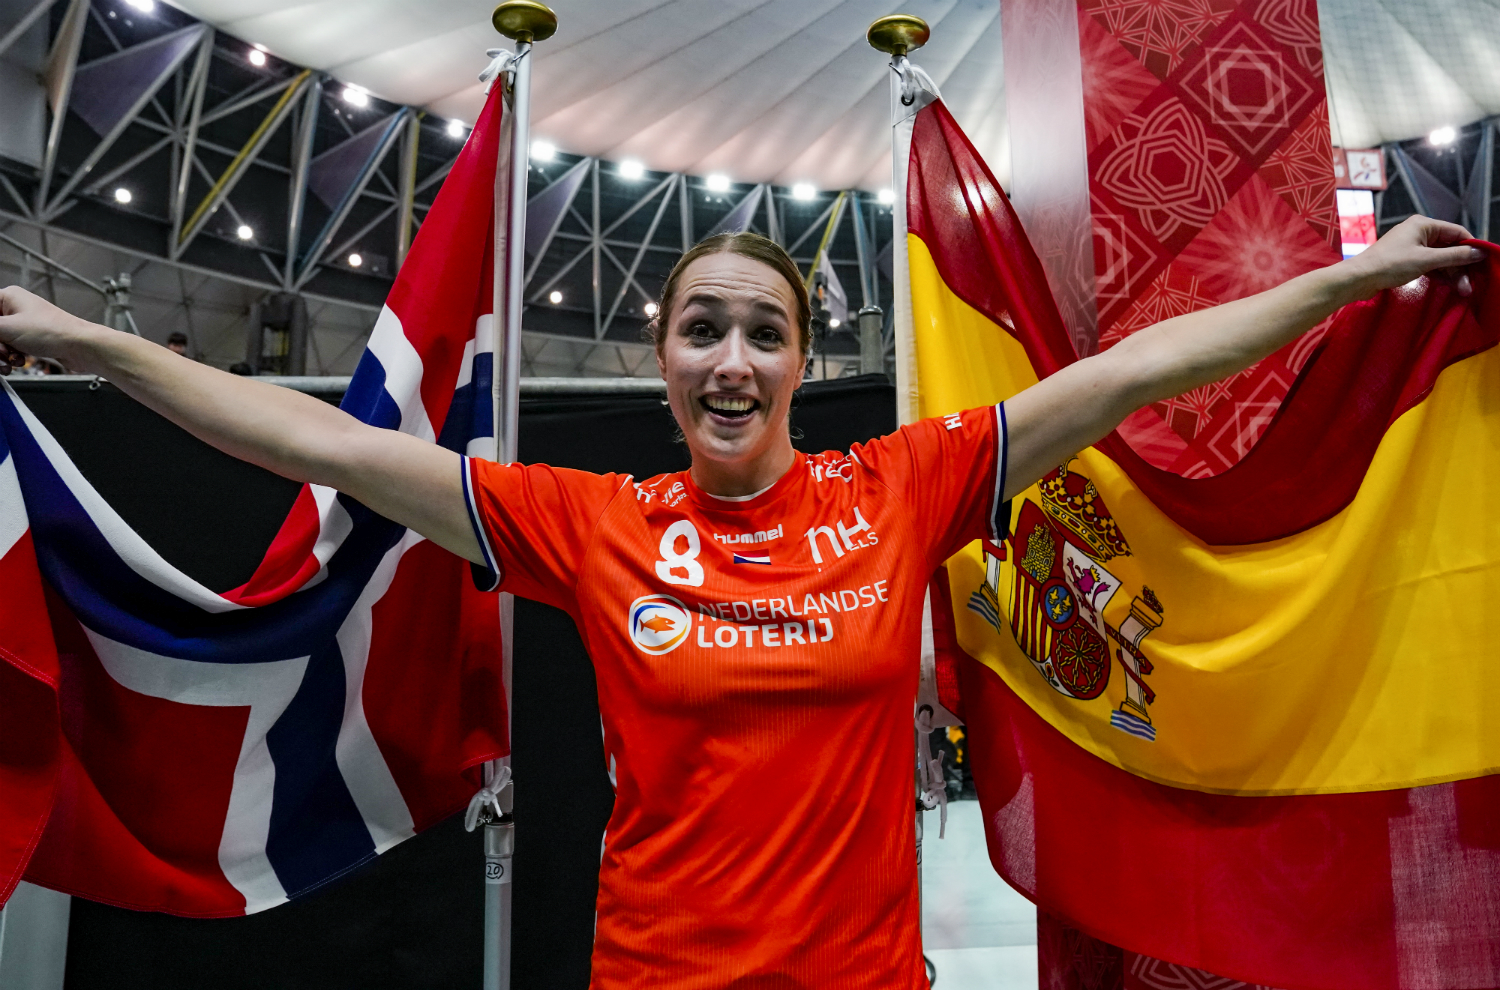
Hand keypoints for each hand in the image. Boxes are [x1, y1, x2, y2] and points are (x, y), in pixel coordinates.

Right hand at [0, 285, 101, 375]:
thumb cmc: (52, 332)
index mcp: (6, 297)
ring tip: (12, 360)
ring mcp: (22, 325)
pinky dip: (11, 358)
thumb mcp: (6, 329)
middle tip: (2, 352)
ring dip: (0, 355)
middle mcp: (14, 308)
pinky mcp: (30, 340)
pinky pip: (9, 350)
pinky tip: (18, 363)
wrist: (80, 348)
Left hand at [1344, 215, 1485, 297]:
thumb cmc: (1390, 265)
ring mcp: (1411, 246)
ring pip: (1439, 258)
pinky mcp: (1406, 260)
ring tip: (1463, 291)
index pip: (1457, 232)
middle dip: (1460, 266)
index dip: (1471, 247)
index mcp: (1423, 224)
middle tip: (1470, 286)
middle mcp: (1418, 232)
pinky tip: (1449, 286)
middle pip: (1449, 247)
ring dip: (1451, 273)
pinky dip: (1439, 274)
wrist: (1358, 279)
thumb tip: (1479, 252)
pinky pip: (1429, 264)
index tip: (1483, 262)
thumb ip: (1455, 256)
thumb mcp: (1426, 260)